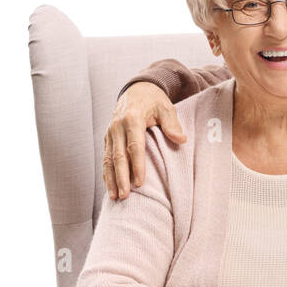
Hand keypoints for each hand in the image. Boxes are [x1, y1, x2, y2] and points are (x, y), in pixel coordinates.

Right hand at [103, 82, 186, 200]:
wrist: (137, 89)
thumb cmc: (154, 101)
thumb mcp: (166, 107)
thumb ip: (172, 124)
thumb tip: (181, 139)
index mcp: (132, 118)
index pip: (134, 146)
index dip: (137, 166)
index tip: (140, 182)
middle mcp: (117, 126)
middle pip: (118, 156)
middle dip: (121, 177)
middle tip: (125, 196)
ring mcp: (110, 132)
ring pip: (109, 158)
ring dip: (111, 179)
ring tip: (115, 197)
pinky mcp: (107, 137)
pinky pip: (105, 157)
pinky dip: (106, 172)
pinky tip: (109, 186)